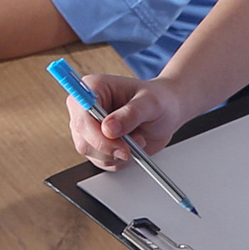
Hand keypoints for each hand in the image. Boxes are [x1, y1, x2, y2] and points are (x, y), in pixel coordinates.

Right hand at [65, 72, 195, 169]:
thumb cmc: (159, 99)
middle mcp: (86, 109)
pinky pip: (101, 161)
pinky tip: (133, 147)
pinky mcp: (97, 144)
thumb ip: (130, 114)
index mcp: (93, 88)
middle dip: (110, 147)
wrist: (167, 112)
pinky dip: (120, 160)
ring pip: (91, 152)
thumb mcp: (150, 102)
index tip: (116, 139)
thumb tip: (108, 129)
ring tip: (138, 140)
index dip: (94, 132)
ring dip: (117, 153)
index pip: (81, 114)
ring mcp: (90, 128)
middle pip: (83, 138)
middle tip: (135, 143)